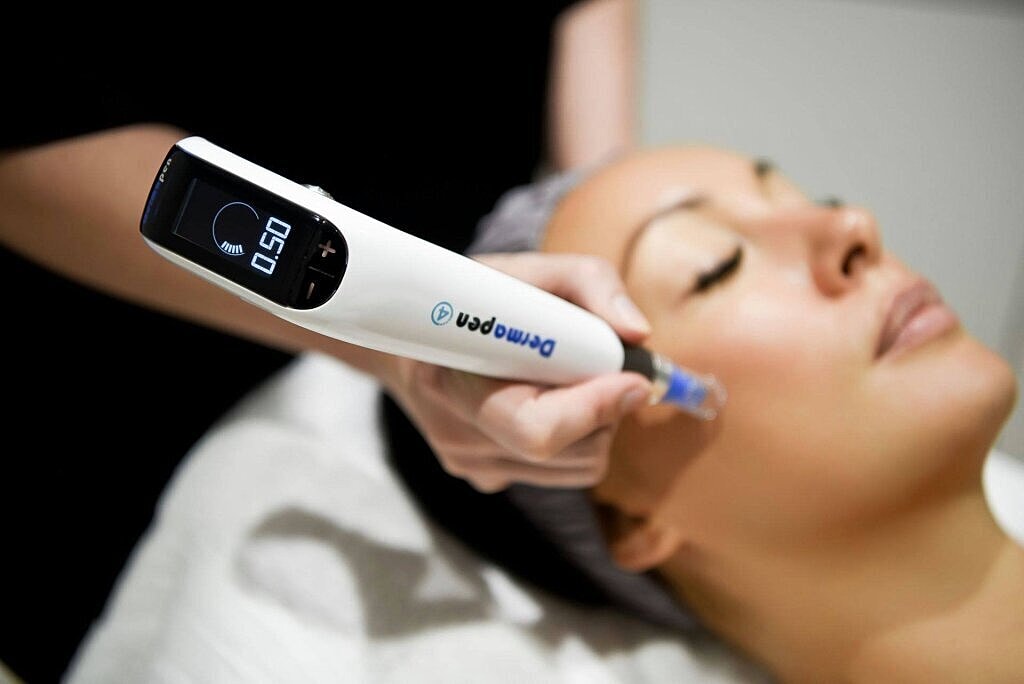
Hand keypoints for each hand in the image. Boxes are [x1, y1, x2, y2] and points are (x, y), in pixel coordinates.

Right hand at [380, 252, 652, 492]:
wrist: (415, 334)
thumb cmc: (480, 296)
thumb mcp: (532, 269)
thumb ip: (592, 284)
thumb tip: (637, 333)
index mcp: (453, 380)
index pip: (537, 430)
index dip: (594, 406)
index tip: (631, 376)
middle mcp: (458, 435)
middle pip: (574, 452)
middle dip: (607, 409)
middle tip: (601, 365)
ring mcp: (470, 465)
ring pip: (579, 467)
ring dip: (597, 424)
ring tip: (570, 377)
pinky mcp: (487, 479)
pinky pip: (562, 472)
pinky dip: (577, 438)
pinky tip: (549, 398)